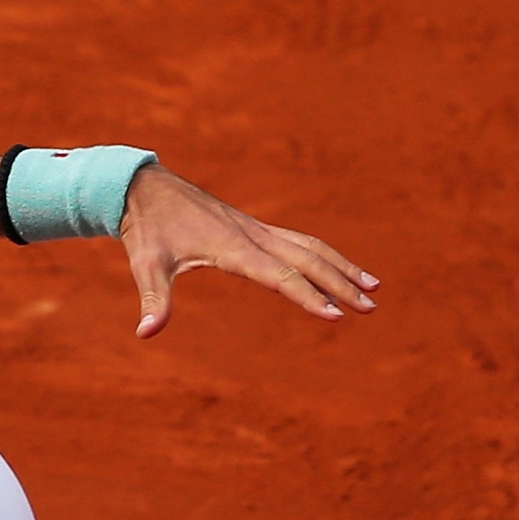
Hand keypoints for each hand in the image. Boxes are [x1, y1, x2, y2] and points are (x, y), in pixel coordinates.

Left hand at [118, 168, 379, 337]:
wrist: (144, 188)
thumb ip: (153, 299)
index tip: (334, 315)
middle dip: (341, 283)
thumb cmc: (146, 229)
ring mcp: (256, 229)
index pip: (280, 275)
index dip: (307, 296)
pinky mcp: (254, 227)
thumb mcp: (145, 265)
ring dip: (341, 266)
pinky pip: (298, 241)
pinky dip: (323, 255)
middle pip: (308, 259)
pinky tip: (336, 268)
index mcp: (232, 247)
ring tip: (373, 286)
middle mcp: (252, 235)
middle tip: (371, 307)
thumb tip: (145, 332)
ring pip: (310, 246)